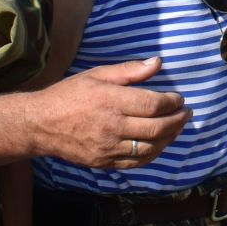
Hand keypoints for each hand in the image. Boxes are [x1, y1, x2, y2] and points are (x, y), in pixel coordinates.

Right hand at [23, 58, 189, 168]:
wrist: (40, 124)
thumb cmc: (69, 95)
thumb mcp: (97, 74)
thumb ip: (129, 71)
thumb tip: (157, 63)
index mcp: (111, 101)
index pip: (153, 105)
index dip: (172, 102)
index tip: (179, 98)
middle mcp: (112, 127)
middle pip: (156, 128)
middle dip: (177, 121)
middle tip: (186, 113)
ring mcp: (108, 148)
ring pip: (150, 148)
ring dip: (169, 138)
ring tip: (177, 128)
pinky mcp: (103, 162)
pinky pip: (136, 162)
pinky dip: (153, 154)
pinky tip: (159, 144)